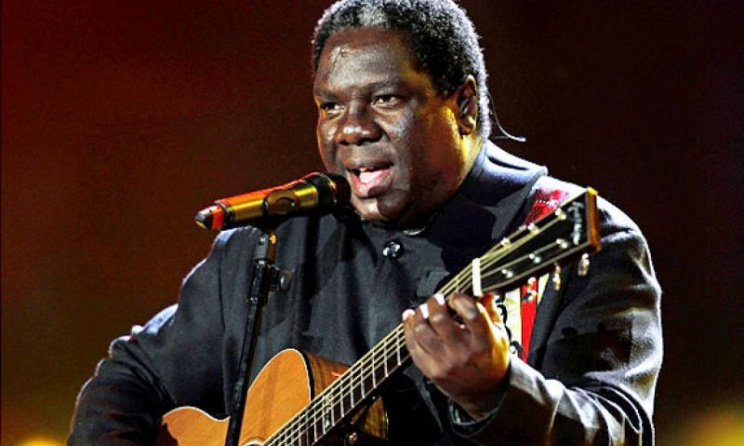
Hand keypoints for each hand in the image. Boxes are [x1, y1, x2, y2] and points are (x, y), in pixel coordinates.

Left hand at [402, 293, 510, 419]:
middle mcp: (463, 353)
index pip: (471, 313)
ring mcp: (445, 363)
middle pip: (439, 319)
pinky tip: (411, 319)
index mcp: (485, 341)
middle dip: (434, 302)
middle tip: (436, 299)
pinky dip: (408, 328)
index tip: (456, 296)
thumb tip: (484, 288)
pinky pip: (412, 346)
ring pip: (421, 331)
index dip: (460, 299)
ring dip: (419, 314)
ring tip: (424, 310)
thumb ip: (489, 310)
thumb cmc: (491, 359)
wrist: (485, 392)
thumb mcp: (499, 335)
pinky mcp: (431, 371)